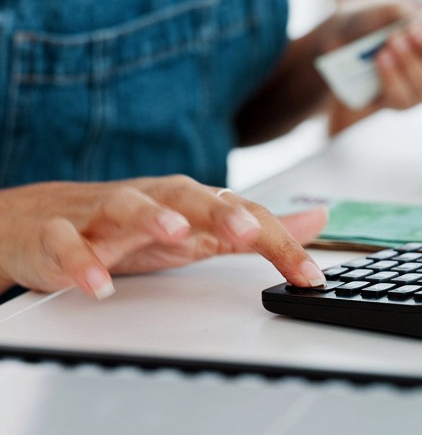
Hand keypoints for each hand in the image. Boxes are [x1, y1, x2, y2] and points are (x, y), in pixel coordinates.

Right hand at [0, 176, 328, 298]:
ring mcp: (105, 215)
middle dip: (221, 211)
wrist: (44, 220)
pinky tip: (98, 283)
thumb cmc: (134, 225)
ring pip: (129, 206)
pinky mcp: (61, 235)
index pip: (244, 215)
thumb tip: (319, 219)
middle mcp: (154, 200)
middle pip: (189, 197)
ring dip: (154, 217)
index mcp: (191, 202)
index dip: (279, 243)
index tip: (308, 274)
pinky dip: (81, 260)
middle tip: (248, 230)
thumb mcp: (204, 228)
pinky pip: (68, 245)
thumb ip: (259, 228)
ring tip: (176, 233)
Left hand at [320, 0, 421, 134]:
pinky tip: (382, 59)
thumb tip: (416, 24)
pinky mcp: (401, 103)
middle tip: (415, 30)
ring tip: (393, 42)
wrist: (339, 39)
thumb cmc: (373, 20)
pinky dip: (392, 77)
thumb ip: (404, 11)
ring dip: (411, 63)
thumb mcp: (385, 5)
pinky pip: (403, 98)